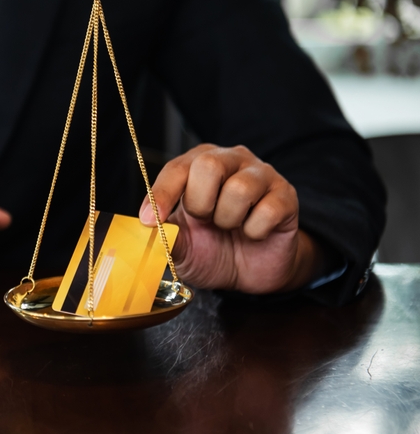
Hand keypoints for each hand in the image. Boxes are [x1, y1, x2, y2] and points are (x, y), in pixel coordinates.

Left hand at [140, 144, 321, 293]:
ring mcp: (262, 175)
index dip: (162, 195)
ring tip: (230, 227)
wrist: (249, 273)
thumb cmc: (211, 249)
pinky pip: (268, 210)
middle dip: (200, 203)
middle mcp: (231, 160)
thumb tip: (148, 228)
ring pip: (240, 188)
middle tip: (204, 221)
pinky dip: (255, 231)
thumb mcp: (181, 246)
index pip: (177, 168)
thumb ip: (165, 235)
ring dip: (228, 219)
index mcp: (198, 164)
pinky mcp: (286, 196)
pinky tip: (253, 233)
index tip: (150, 220)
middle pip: (209, 165)